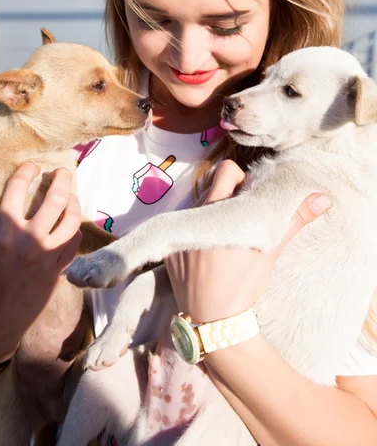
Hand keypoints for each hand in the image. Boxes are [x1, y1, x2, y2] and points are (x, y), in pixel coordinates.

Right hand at [0, 161, 81, 362]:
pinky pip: (74, 242)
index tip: (32, 166)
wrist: (4, 316)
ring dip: (73, 204)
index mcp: (5, 231)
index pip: (16, 190)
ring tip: (71, 198)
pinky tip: (70, 227)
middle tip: (63, 172)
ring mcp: (48, 254)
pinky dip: (74, 231)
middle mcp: (29, 239)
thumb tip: (16, 200)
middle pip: (54, 199)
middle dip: (62, 179)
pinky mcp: (60, 267)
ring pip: (71, 219)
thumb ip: (2, 224)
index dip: (26, 172)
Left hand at [164, 160, 331, 322]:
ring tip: (226, 239)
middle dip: (228, 195)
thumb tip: (321, 198)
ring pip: (198, 207)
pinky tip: (208, 254)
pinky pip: (184, 228)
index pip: (226, 171)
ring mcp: (178, 232)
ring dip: (212, 214)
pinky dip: (197, 233)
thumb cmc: (242, 284)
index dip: (241, 180)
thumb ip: (293, 219)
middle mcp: (192, 215)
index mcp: (217, 210)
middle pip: (211, 186)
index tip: (249, 198)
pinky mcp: (169, 248)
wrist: (212, 321)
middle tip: (241, 219)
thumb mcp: (269, 251)